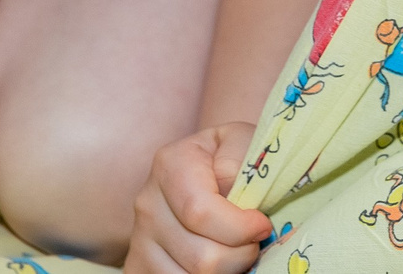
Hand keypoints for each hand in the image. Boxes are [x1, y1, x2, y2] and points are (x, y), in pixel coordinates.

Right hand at [127, 123, 268, 273]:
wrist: (209, 169)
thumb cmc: (233, 158)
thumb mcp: (243, 141)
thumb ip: (241, 159)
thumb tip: (234, 196)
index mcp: (170, 165)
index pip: (201, 213)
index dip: (240, 228)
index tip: (262, 225)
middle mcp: (148, 203)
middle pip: (201, 257)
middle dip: (240, 255)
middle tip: (253, 242)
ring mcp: (139, 239)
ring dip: (226, 272)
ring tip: (235, 251)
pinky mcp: (139, 266)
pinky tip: (218, 264)